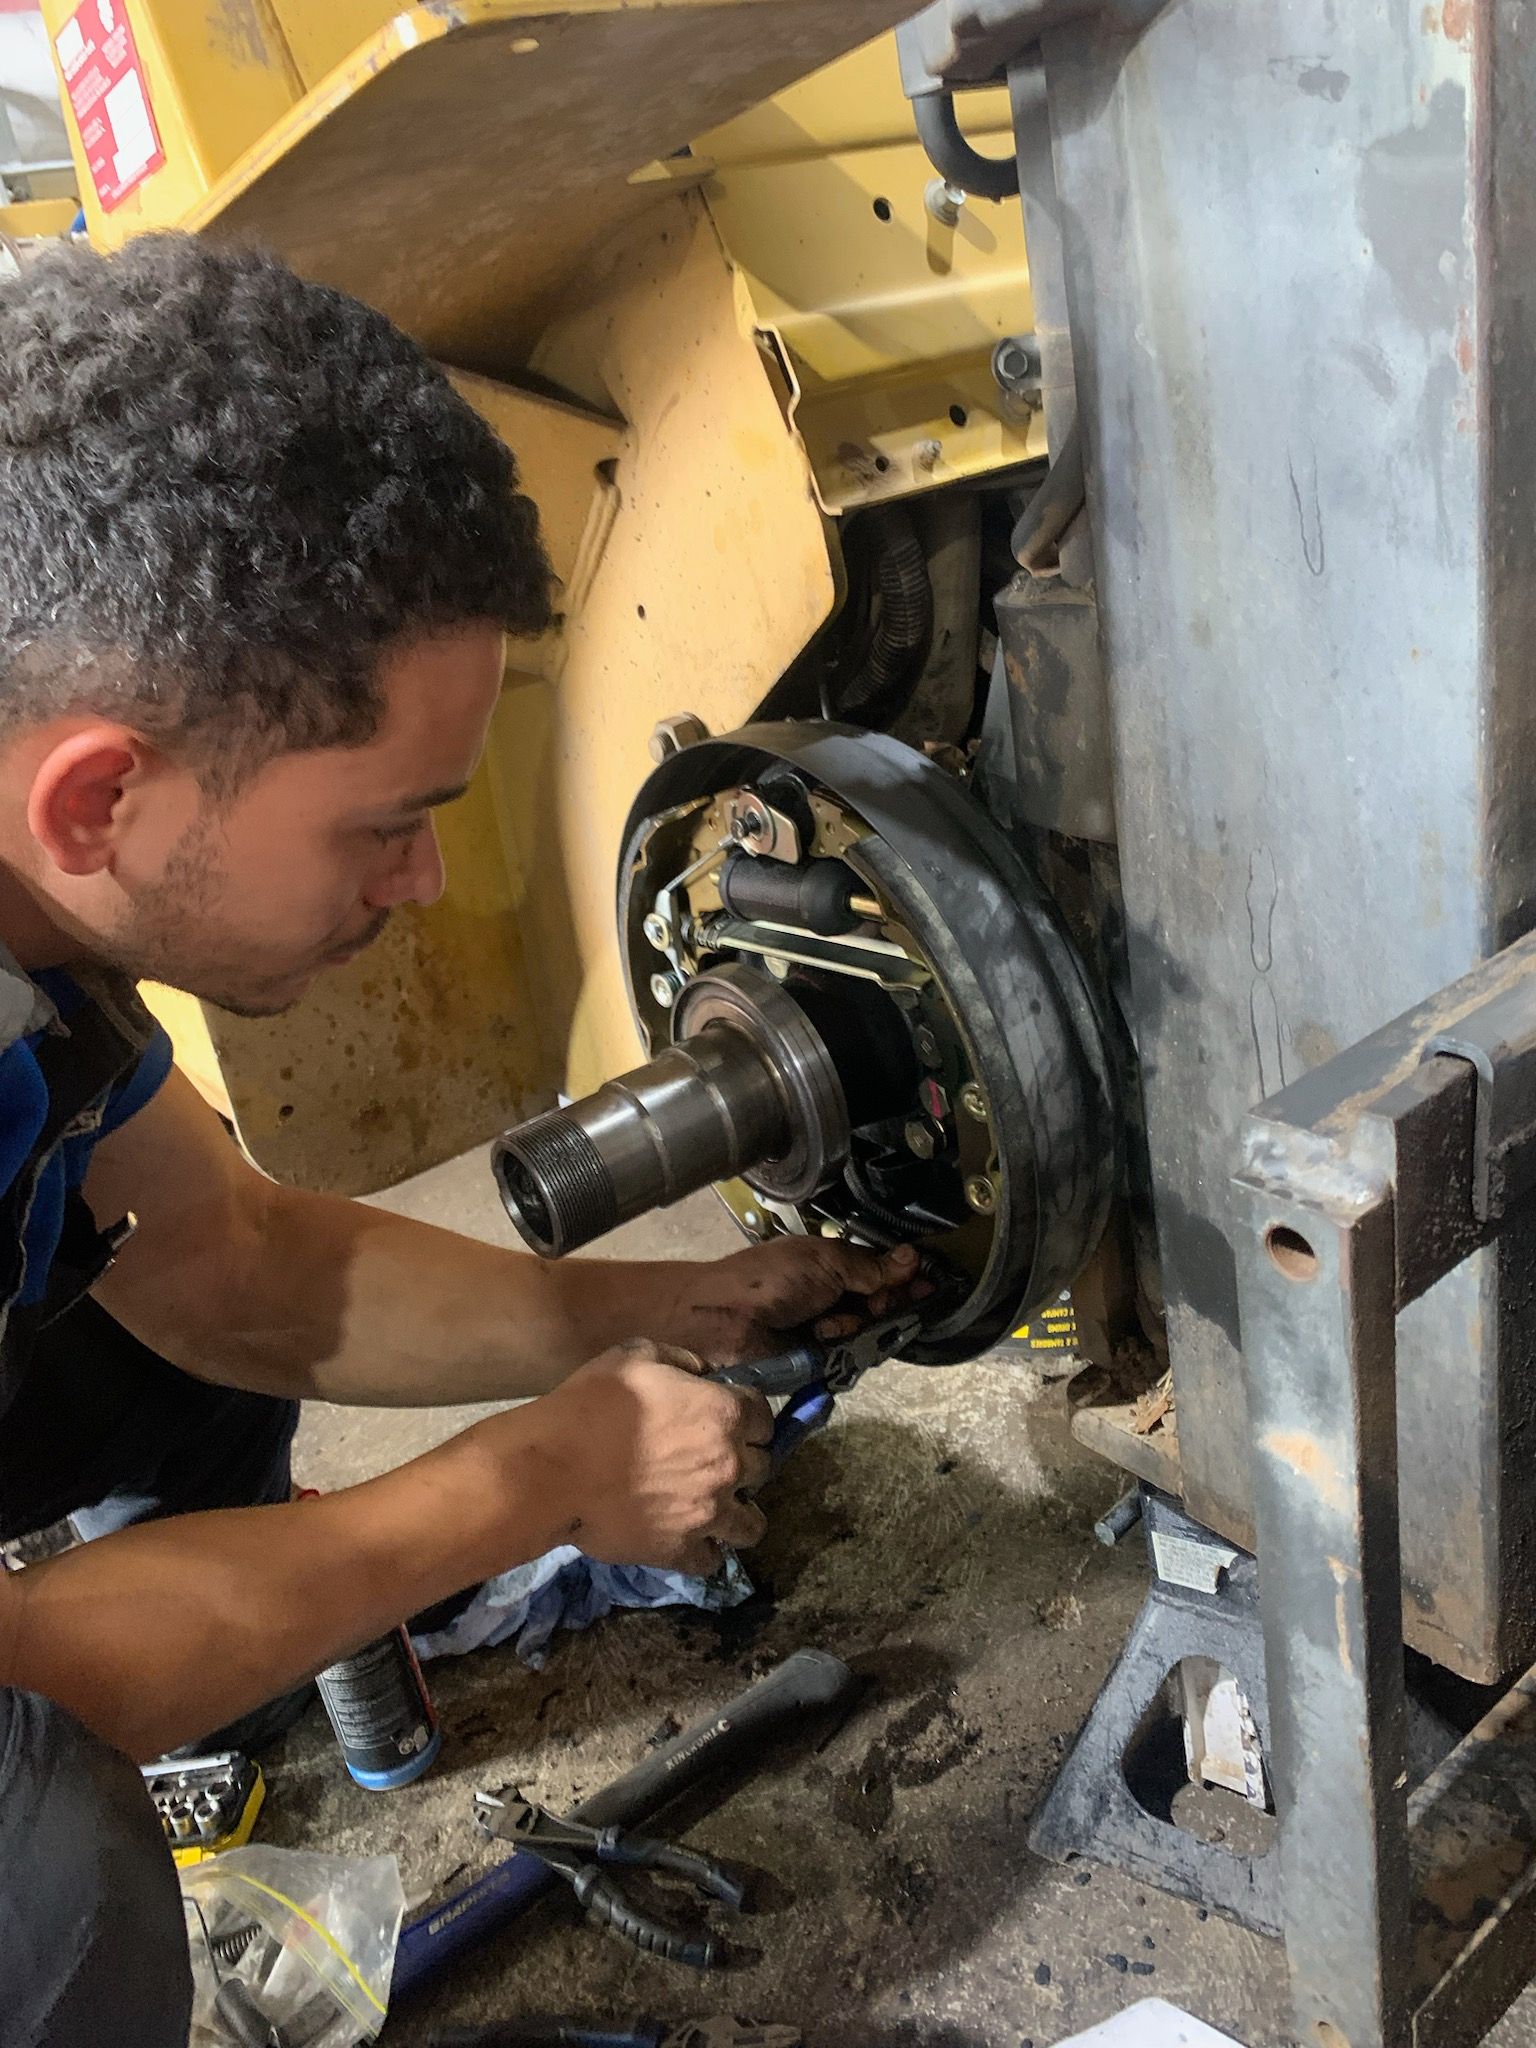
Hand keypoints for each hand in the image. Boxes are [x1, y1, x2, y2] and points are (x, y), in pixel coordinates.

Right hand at [510, 1339, 772, 1572]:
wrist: (553, 1468)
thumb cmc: (593, 1404)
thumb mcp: (638, 1355)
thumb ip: (683, 1361)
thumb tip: (705, 1374)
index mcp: (725, 1413)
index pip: (765, 1416)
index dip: (748, 1417)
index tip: (730, 1420)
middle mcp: (729, 1464)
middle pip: (763, 1467)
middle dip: (743, 1462)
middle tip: (713, 1462)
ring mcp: (709, 1513)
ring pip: (752, 1525)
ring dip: (737, 1514)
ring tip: (714, 1509)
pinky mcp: (682, 1550)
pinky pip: (712, 1561)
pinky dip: (703, 1551)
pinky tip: (686, 1538)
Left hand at [663, 1237, 927, 1364]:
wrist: (726, 1320)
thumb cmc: (770, 1280)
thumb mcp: (825, 1263)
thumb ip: (870, 1266)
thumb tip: (911, 1258)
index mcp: (833, 1264)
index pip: (882, 1270)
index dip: (904, 1276)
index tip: (928, 1282)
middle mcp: (834, 1295)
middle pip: (882, 1303)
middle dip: (885, 1302)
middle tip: (876, 1303)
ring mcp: (827, 1328)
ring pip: (869, 1331)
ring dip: (856, 1324)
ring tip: (829, 1321)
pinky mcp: (820, 1359)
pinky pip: (850, 1356)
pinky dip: (841, 1345)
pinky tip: (823, 1337)